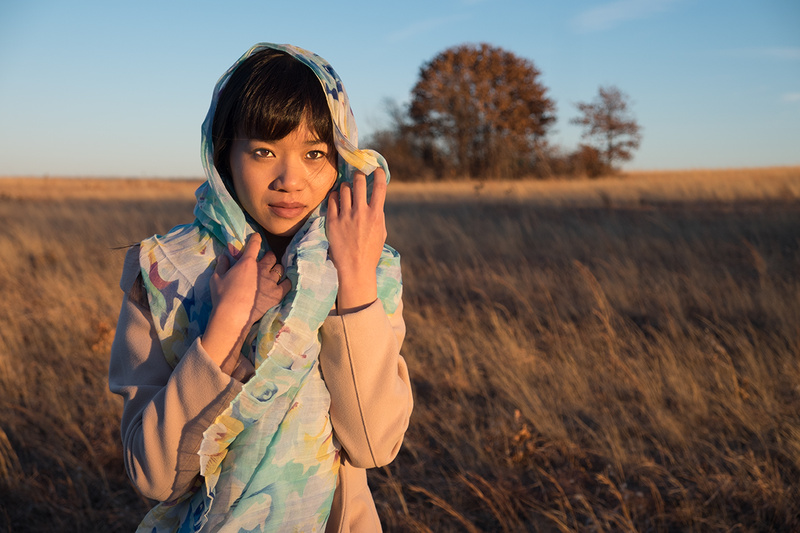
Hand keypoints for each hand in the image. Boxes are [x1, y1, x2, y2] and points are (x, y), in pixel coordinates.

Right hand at [203, 233, 290, 373]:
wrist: (232, 315)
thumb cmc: (222, 296)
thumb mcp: (216, 278)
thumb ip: (221, 265)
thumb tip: (223, 256)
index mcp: (247, 263)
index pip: (254, 245)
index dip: (256, 239)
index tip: (257, 237)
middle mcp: (261, 269)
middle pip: (271, 257)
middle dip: (269, 257)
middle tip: (266, 261)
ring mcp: (271, 281)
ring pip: (280, 269)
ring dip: (276, 269)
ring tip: (273, 273)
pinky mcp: (277, 294)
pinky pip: (288, 284)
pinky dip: (286, 282)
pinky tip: (284, 283)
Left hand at [327, 169, 386, 313]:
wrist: (355, 269)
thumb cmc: (371, 252)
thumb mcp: (381, 232)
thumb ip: (377, 214)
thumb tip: (374, 200)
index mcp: (376, 215)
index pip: (379, 187)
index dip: (379, 174)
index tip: (377, 169)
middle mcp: (361, 212)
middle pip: (359, 182)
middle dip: (359, 175)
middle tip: (358, 176)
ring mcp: (346, 216)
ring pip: (344, 189)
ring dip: (346, 186)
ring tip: (346, 190)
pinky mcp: (332, 221)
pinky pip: (332, 200)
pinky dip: (334, 196)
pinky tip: (336, 198)